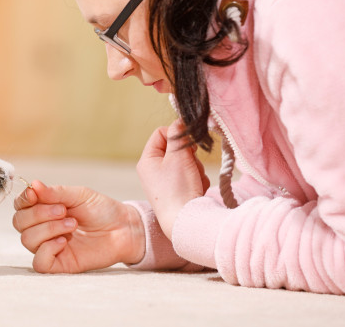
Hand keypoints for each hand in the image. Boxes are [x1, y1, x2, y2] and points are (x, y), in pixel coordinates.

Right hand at [12, 180, 144, 272]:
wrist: (123, 228)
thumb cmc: (101, 210)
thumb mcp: (79, 195)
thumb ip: (55, 192)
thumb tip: (33, 185)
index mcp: (45, 210)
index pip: (20, 206)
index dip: (24, 200)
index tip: (35, 195)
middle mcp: (43, 228)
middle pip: (20, 223)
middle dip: (39, 214)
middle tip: (64, 211)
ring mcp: (50, 247)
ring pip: (27, 240)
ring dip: (48, 229)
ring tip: (72, 224)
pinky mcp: (59, 264)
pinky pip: (39, 263)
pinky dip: (47, 250)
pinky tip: (63, 242)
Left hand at [136, 119, 209, 239]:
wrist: (185, 222)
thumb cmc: (178, 188)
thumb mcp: (178, 156)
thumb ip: (178, 136)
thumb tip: (180, 122)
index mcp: (147, 160)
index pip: (161, 133)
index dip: (177, 134)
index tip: (189, 142)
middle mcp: (153, 171)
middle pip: (176, 148)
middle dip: (189, 155)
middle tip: (192, 164)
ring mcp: (165, 182)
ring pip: (186, 162)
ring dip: (196, 168)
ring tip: (194, 181)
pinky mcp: (177, 192)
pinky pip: (190, 177)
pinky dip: (197, 181)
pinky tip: (196, 189)